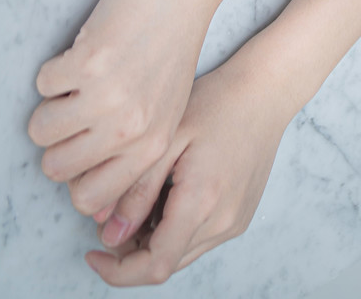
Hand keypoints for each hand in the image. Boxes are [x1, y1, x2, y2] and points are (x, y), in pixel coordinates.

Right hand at [28, 0, 211, 223]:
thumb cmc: (170, 48)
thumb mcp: (166, 113)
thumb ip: (133, 154)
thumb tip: (90, 199)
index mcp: (150, 146)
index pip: (88, 198)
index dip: (75, 174)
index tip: (81, 146)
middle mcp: (130, 129)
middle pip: (55, 166)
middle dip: (58, 139)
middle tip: (78, 107)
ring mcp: (108, 96)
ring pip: (41, 128)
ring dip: (53, 102)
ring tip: (81, 80)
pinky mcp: (89, 62)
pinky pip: (43, 83)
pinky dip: (56, 67)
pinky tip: (86, 51)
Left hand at [82, 44, 290, 286]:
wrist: (267, 90)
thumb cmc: (218, 102)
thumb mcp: (168, 137)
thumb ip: (137, 190)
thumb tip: (109, 235)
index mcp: (201, 202)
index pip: (153, 267)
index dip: (117, 271)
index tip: (93, 252)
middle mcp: (222, 221)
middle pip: (166, 264)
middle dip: (130, 251)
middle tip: (116, 212)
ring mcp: (235, 221)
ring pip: (181, 253)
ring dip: (153, 239)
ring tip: (145, 195)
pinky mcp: (241, 214)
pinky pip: (199, 238)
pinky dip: (176, 228)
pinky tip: (171, 192)